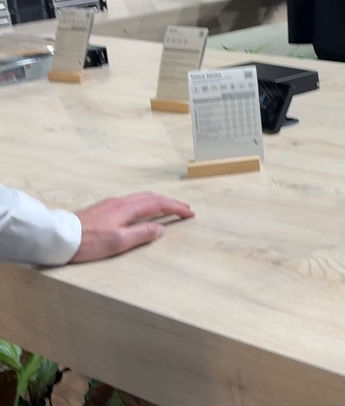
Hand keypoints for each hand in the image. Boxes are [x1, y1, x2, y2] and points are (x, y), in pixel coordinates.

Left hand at [70, 192, 194, 263]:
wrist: (58, 237)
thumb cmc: (88, 242)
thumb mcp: (119, 242)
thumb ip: (142, 234)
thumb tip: (160, 228)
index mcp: (127, 208)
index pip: (158, 204)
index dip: (176, 208)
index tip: (189, 213)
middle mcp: (120, 202)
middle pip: (150, 197)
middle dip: (170, 202)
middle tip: (184, 209)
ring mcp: (110, 204)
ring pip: (140, 198)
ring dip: (157, 202)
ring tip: (168, 209)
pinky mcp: (102, 209)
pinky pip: (131, 202)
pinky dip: (144, 204)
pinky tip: (142, 212)